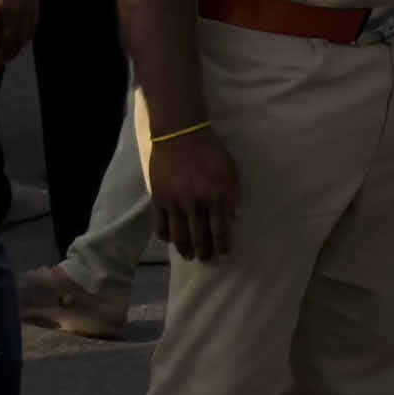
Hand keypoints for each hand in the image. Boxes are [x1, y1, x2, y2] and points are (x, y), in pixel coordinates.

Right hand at [147, 122, 239, 261]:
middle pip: (199, 236)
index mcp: (216, 195)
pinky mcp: (158, 200)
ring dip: (185, 249)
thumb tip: (235, 218)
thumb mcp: (230, 169)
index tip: (224, 253)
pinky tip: (170, 241)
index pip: (220, 229)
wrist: (180, 135)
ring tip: (189, 256)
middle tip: (206, 259)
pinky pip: (160, 226)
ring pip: (179, 236)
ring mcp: (175, 203)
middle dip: (204, 251)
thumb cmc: (210, 151)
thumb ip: (233, 194)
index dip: (222, 244)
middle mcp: (195, 203)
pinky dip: (165, 237)